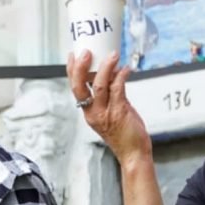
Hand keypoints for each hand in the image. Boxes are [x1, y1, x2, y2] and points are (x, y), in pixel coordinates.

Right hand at [67, 50, 152, 165]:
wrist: (134, 153)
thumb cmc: (124, 133)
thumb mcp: (111, 113)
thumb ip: (110, 95)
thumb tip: (113, 73)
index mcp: (88, 112)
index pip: (74, 88)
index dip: (71, 70)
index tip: (72, 55)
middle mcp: (93, 112)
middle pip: (79, 86)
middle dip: (80, 67)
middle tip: (87, 51)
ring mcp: (105, 113)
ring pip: (99, 85)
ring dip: (106, 67)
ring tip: (113, 54)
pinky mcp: (119, 112)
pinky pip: (118, 89)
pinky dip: (122, 76)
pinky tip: (126, 69)